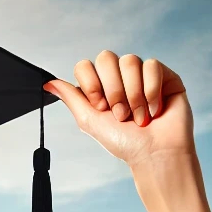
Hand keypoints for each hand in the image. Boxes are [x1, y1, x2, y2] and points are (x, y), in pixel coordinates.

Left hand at [44, 52, 192, 167]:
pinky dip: (151, 90)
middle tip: (120, 115)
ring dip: (133, 94)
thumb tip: (47, 82)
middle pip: (106, 57)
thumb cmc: (125, 142)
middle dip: (112, 89)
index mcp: (101, 86)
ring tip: (139, 117)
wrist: (156, 154)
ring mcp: (143, 75)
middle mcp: (121, 77)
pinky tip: (154, 110)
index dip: (90, 83)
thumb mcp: (90, 121)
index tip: (100, 107)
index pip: (85, 65)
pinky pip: (152, 65)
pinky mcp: (164, 75)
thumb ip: (71, 98)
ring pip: (130, 61)